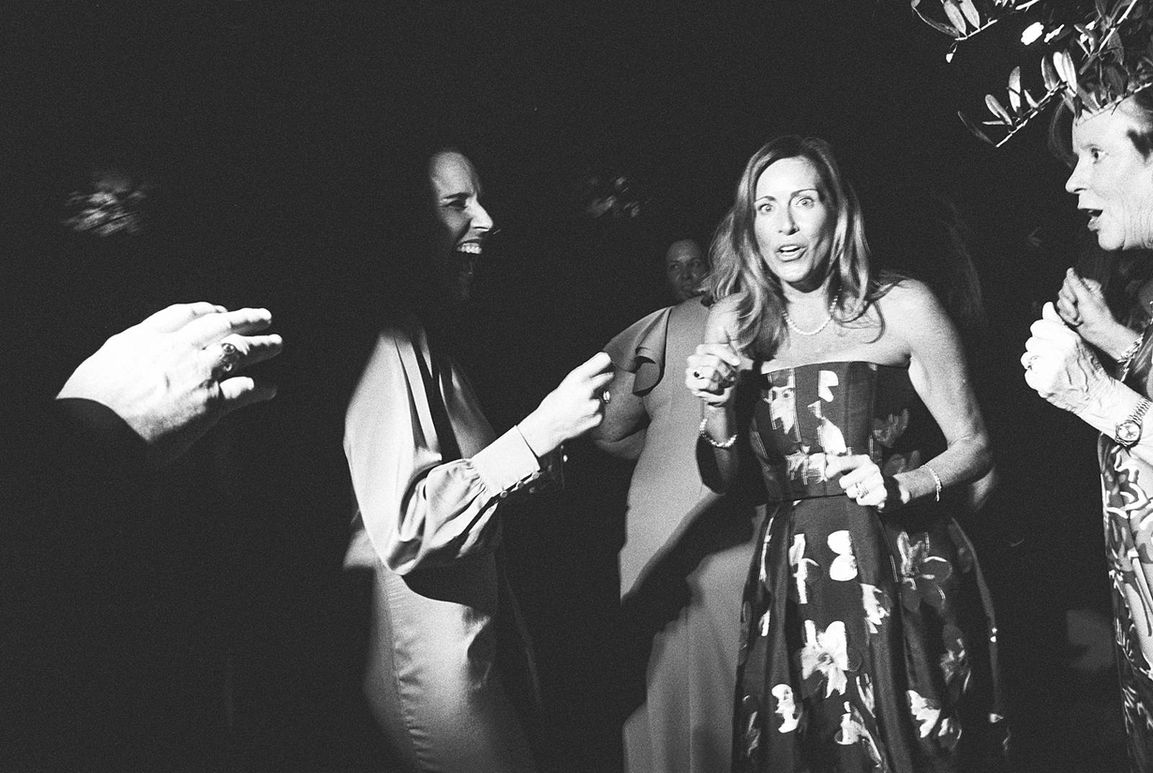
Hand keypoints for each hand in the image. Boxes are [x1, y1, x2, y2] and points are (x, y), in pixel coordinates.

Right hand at [57, 302, 282, 466]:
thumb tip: (132, 356)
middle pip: (219, 325)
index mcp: (145, 336)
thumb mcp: (100, 365)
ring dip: (263, 346)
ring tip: (277, 343)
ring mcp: (197, 373)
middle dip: (244, 319)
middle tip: (263, 317)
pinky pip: (245, 390)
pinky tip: (270, 389)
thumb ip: (125, 355)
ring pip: (239, 351)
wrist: (96, 433)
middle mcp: (176, 348)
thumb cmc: (87, 407)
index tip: (218, 310)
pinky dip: (261, 389)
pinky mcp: (211, 402)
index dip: (206, 310)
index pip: (183, 314)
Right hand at [519, 351, 613, 455]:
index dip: (607, 362)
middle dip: (605, 379)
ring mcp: (595, 404)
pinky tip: (583, 414)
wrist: (549, 427)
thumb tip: (602, 369)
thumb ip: (585, 376)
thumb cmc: (554, 405)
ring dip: (598, 398)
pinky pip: (602, 409)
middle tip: (594, 386)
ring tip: (582, 405)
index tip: (607, 364)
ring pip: (606, 395)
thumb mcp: (567, 383)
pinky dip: (596, 411)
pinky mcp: (599, 417)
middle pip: (610, 376)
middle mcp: (588, 388)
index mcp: (578, 377)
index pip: (604, 360)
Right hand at [685, 340, 740, 406]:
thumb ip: (726, 346)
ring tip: (722, 381)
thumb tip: (724, 337)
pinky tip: (715, 387)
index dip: (727, 355)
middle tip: (729, 376)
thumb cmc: (725, 373)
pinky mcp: (689, 383)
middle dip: (725, 370)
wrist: (722, 393)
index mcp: (702, 349)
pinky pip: (706, 383)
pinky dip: (714, 386)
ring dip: (721, 379)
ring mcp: (689, 371)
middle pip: (714, 361)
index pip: (714, 348)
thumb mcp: (729, 358)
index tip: (737, 362)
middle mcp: (694, 358)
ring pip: (710, 372)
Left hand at [826, 454, 898, 510]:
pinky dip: (862, 501)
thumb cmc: (869, 478)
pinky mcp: (882, 494)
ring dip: (854, 495)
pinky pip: (861, 501)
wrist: (893, 489)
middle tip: (853, 486)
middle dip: (845, 487)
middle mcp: (871, 468)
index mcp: (863, 460)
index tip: (827, 477)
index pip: (841, 462)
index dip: (830, 471)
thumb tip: (826, 457)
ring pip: (851, 493)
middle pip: (843, 482)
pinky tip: (868, 497)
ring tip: (862, 492)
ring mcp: (878, 481)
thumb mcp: (856, 467)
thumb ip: (840, 462)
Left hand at [1023, 302, 1109, 413]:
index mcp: (1069, 339)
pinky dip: (1035, 377)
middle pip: (1030, 342)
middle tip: (1053, 358)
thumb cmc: (1086, 365)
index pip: (1037, 326)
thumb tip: (1046, 306)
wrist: (1097, 394)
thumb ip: (1059, 324)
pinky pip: (1028, 374)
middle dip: (1039, 349)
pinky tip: (1050, 379)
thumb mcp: (1077, 341)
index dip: (1041, 333)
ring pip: (1027, 358)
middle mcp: (1059, 353)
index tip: (1049, 341)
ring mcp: (1051, 370)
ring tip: (1051, 368)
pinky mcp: (1043, 385)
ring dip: (1035, 363)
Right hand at [1056, 268, 1132, 356]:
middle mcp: (1081, 294)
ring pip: (1060, 302)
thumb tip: (1070, 270)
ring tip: (1079, 317)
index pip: (1068, 281)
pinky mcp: (1071, 312)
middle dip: (1068, 304)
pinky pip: (1061, 311)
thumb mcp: (1086, 298)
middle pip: (1062, 292)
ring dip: (1068, 312)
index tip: (1075, 299)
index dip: (1069, 291)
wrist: (1099, 333)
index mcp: (1087, 287)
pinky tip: (1077, 321)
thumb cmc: (1098, 316)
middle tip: (1078, 310)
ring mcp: (1075, 303)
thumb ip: (1076, 284)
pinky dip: (1068, 317)